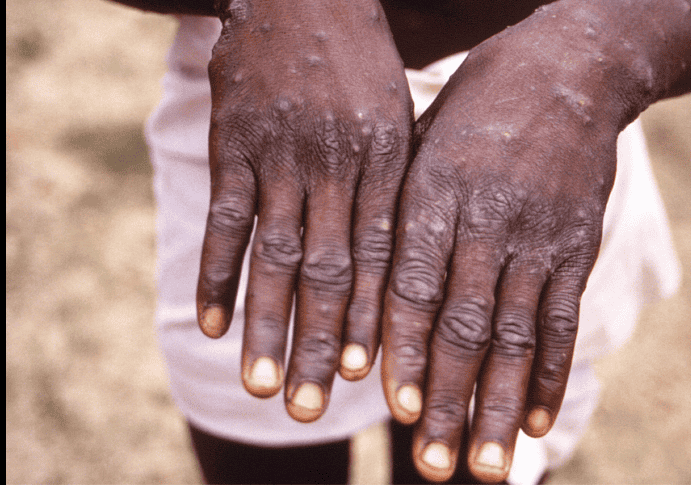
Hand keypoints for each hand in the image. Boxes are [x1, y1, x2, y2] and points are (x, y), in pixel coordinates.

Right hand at [196, 0, 411, 421]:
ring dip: (266, 325)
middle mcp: (336, 164)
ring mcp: (281, 154)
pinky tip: (209, 323)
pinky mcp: (234, 143)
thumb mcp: (398, 118)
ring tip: (264, 385)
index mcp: (386, 162)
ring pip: (275, 255)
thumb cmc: (361, 65)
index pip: (382, 256)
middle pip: (329, 270)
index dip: (376, 319)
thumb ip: (396, 188)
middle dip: (323, 342)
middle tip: (315, 407)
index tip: (371, 378)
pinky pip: (225, 218)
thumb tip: (400, 266)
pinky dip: (216, 273)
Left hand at [381, 8, 633, 481]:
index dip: (402, 348)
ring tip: (483, 465)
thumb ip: (399, 213)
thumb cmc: (475, 110)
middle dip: (446, 399)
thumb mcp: (423, 142)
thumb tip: (364, 293)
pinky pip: (563, 319)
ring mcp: (537, 236)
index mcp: (434, 192)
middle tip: (431, 465)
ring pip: (515, 335)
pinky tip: (535, 420)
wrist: (567, 70)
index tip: (392, 407)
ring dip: (497, 405)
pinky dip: (550, 374)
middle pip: (463, 324)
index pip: (412, 284)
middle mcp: (486, 220)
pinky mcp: (576, 246)